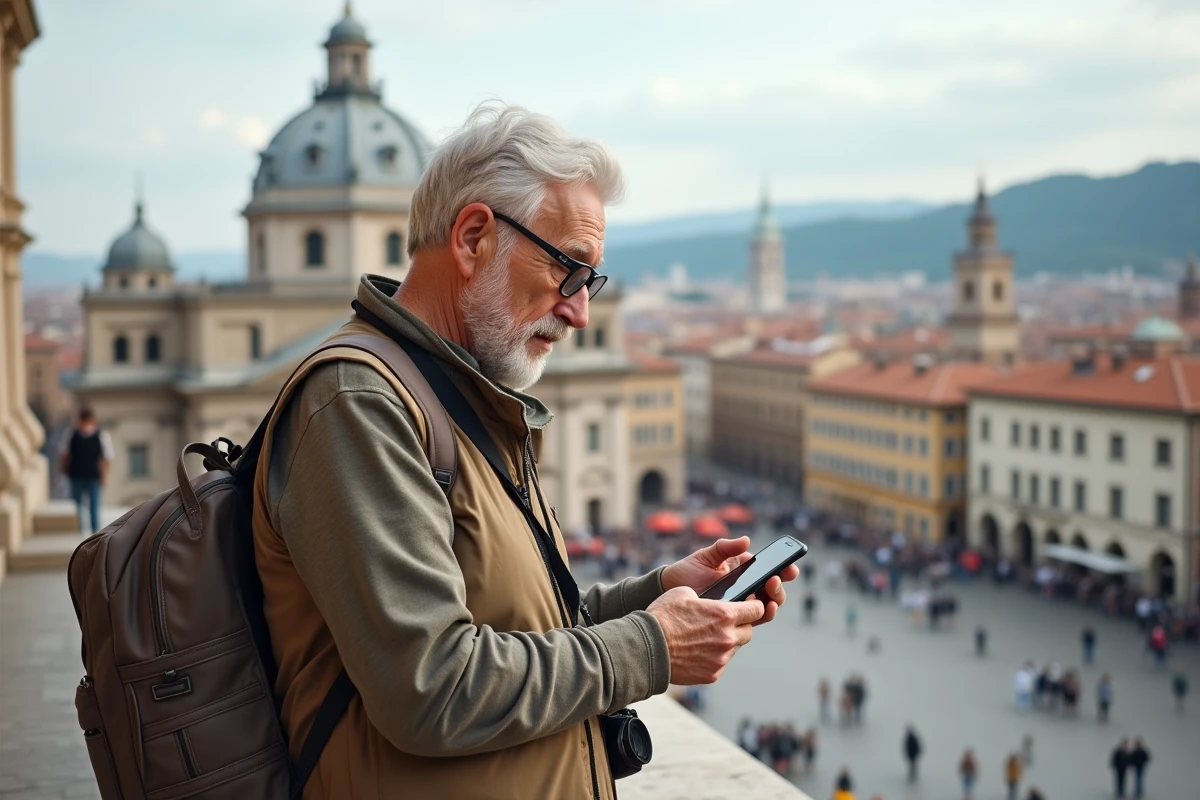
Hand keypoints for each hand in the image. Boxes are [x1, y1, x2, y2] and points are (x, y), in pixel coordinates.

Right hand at [646, 586, 763, 684]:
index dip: (755, 606)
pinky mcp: (713, 674)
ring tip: (707, 638)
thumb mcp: (683, 593)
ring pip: (735, 648)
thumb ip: (703, 596)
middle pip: (748, 631)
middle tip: (726, 623)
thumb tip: (707, 601)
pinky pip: (721, 663)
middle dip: (741, 625)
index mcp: (724, 614)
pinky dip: (714, 657)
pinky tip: (698, 651)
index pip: (756, 610)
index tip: (751, 605)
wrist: (646, 649)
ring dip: (727, 642)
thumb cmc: (662, 617)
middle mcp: (727, 638)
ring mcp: (721, 659)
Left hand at [661, 536, 798, 625]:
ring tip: (769, 598)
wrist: (670, 592)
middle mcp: (746, 588)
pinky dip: (760, 616)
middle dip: (778, 587)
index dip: (783, 570)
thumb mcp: (707, 556)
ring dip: (773, 602)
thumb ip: (726, 547)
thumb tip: (746, 540)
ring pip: (766, 606)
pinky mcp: (732, 618)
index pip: (769, 571)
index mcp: (743, 570)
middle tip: (772, 581)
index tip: (790, 568)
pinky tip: (761, 611)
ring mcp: (740, 604)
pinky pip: (752, 619)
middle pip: (772, 591)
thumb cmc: (688, 570)